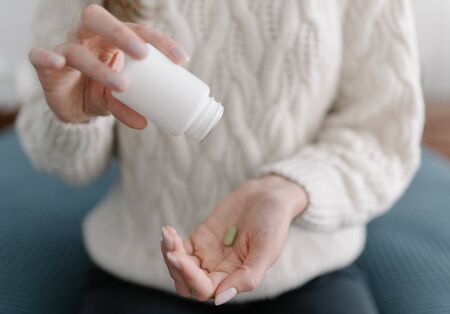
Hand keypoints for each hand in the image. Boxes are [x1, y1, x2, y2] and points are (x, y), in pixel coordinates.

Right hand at [29, 4, 189, 127]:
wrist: (72, 106)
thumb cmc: (99, 92)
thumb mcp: (117, 100)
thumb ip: (130, 107)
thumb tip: (145, 123)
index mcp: (112, 41)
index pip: (137, 31)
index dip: (159, 42)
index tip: (182, 59)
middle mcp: (88, 39)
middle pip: (100, 21)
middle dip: (123, 34)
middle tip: (143, 54)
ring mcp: (66, 50)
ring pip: (77, 48)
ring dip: (99, 67)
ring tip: (122, 85)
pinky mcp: (47, 67)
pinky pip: (40, 56)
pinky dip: (46, 57)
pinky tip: (57, 62)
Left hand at [161, 175, 307, 304]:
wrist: (269, 196)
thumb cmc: (274, 222)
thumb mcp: (267, 249)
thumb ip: (248, 277)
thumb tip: (220, 299)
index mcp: (235, 278)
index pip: (205, 289)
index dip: (189, 277)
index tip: (178, 256)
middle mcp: (219, 271)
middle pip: (187, 283)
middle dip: (175, 268)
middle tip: (171, 247)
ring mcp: (208, 255)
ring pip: (180, 267)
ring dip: (169, 253)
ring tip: (167, 234)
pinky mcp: (201, 238)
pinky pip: (179, 247)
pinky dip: (171, 242)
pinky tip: (168, 231)